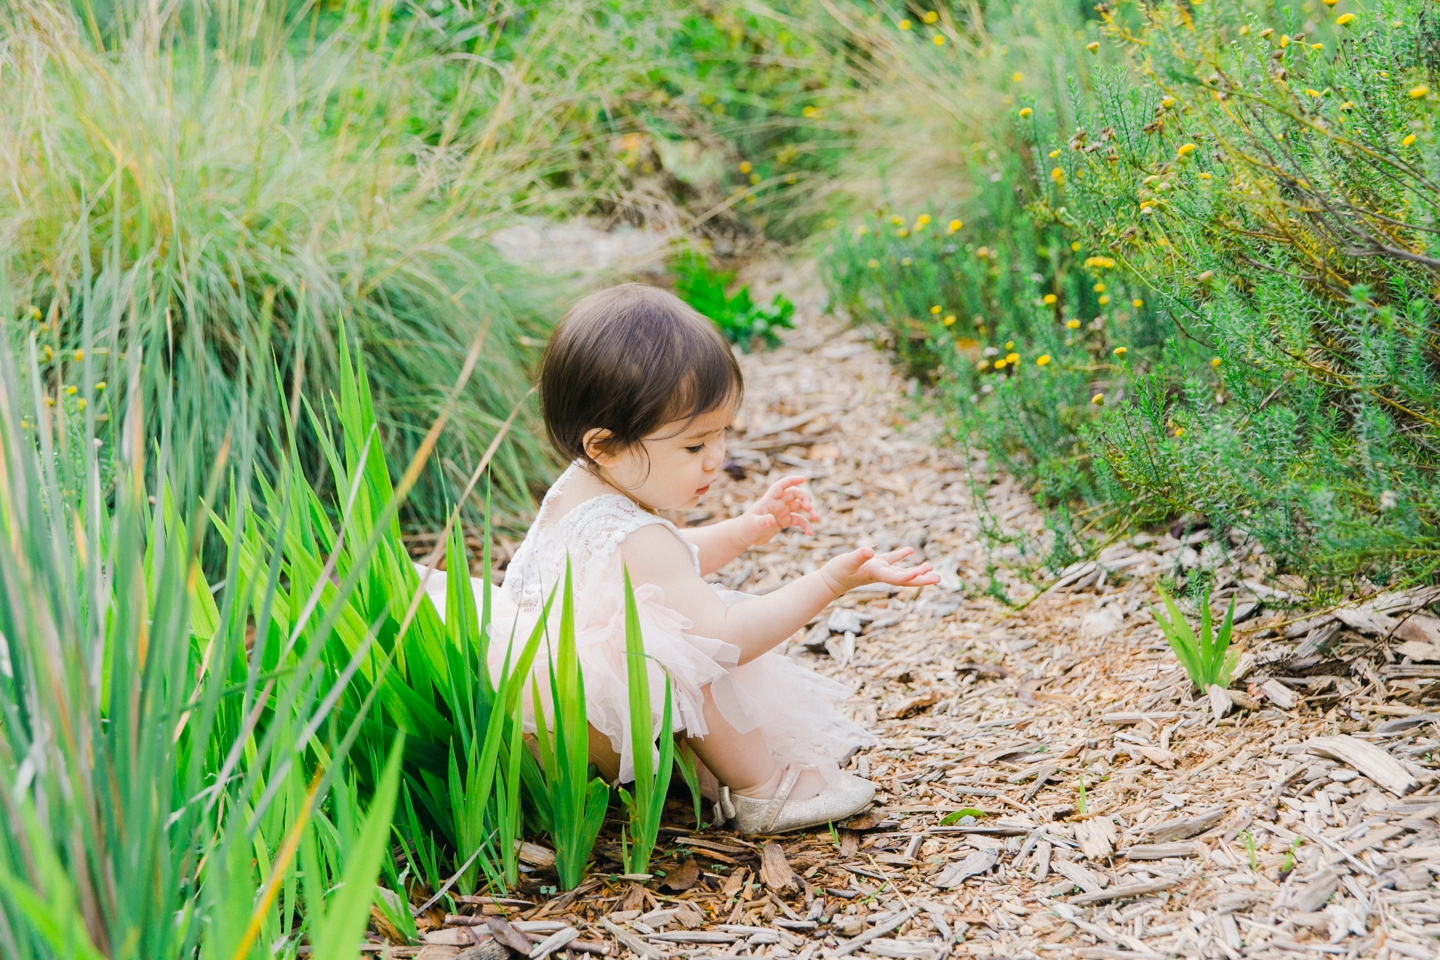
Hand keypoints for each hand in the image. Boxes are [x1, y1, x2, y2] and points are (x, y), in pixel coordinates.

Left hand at [737, 476, 819, 546]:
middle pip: (795, 494)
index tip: (803, 478)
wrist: (743, 537)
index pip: (781, 486)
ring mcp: (782, 511)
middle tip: (811, 509)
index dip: (791, 480)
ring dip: (809, 510)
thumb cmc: (745, 528)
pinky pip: (798, 520)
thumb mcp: (753, 525)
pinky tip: (809, 533)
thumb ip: (762, 522)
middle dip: (805, 499)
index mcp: (769, 500)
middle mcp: (777, 503)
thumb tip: (770, 519)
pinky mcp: (784, 521)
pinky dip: (805, 525)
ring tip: (816, 518)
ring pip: (799, 506)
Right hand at [820, 546, 938, 595]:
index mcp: (877, 574)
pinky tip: (910, 550)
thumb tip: (868, 550)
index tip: (922, 573)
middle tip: (938, 578)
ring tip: (931, 567)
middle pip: (905, 579)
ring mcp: (879, 569)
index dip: (910, 575)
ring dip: (916, 570)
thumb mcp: (847, 562)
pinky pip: (891, 560)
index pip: (897, 577)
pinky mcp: (874, 563)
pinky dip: (901, 555)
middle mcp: (881, 574)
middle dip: (921, 579)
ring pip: (902, 571)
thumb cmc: (838, 572)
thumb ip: (858, 556)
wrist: (830, 579)